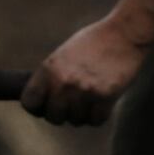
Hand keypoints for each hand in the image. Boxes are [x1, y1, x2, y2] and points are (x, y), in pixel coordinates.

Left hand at [20, 14, 149, 126]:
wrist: (124, 34)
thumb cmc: (94, 41)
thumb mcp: (64, 54)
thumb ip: (52, 76)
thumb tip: (43, 99)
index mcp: (49, 69)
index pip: (29, 102)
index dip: (37, 107)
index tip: (45, 105)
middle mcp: (63, 82)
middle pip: (53, 117)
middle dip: (61, 113)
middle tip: (71, 103)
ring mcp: (84, 92)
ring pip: (76, 121)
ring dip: (82, 114)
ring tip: (89, 98)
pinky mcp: (105, 98)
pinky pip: (95, 121)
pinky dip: (98, 115)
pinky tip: (101, 102)